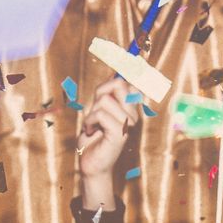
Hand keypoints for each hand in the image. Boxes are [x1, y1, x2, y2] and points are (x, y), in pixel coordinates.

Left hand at [77, 77, 135, 209]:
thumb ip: (106, 93)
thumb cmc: (93, 137)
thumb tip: (117, 72)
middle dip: (99, 92)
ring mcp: (128, 124)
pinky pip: (100, 114)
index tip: (133, 60)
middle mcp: (133, 115)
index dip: (130, 69)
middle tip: (94, 110)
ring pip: (105, 100)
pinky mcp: (120, 133)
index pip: (133, 81)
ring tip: (92, 126)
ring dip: (90, 113)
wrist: (90, 162)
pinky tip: (90, 132)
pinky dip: (89, 122)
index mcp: (130, 108)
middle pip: (118, 84)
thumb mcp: (97, 110)